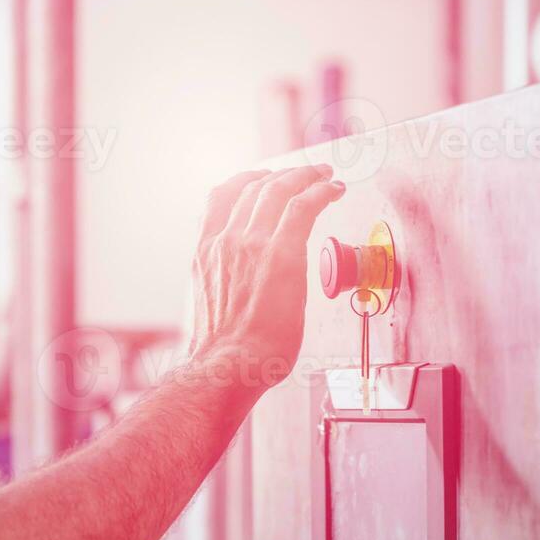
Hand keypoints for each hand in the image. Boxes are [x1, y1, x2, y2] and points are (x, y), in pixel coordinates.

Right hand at [187, 165, 344, 392]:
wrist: (226, 366)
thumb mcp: (211, 304)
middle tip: (305, 173)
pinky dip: (321, 191)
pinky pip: (303, 206)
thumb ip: (225, 283)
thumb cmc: (224, 352)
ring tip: (324, 176)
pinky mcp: (281, 253)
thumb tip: (243, 289)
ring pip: (279, 189)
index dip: (246, 180)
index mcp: (205, 252)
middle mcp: (224, 241)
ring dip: (306, 176)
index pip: (220, 197)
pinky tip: (333, 190)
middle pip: (253, 187)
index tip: (263, 178)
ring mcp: (251, 244)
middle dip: (283, 174)